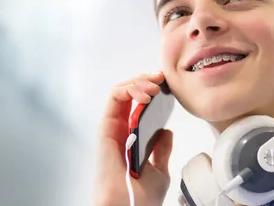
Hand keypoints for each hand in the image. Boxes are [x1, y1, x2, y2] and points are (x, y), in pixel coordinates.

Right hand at [94, 71, 173, 205]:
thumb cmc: (141, 196)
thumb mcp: (160, 169)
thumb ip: (161, 149)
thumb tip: (166, 131)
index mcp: (131, 137)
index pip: (138, 104)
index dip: (151, 89)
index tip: (167, 84)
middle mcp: (120, 129)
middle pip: (129, 92)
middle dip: (145, 80)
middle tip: (161, 78)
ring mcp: (112, 126)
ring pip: (120, 90)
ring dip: (138, 82)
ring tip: (154, 86)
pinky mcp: (106, 126)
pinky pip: (113, 98)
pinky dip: (129, 89)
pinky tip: (145, 95)